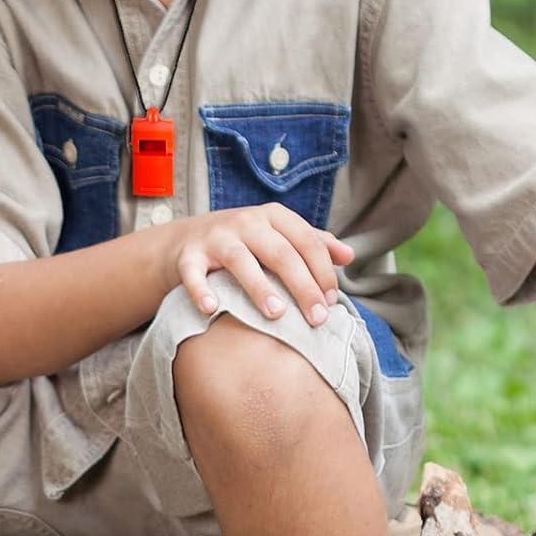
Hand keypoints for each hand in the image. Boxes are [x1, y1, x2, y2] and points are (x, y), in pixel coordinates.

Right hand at [169, 203, 354, 327]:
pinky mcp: (188, 256)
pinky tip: (212, 309)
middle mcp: (246, 222)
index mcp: (273, 216)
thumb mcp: (279, 235)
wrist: (186, 239)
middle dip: (302, 286)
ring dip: (259, 287)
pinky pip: (193, 273)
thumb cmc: (244, 241)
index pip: (306, 241)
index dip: (322, 271)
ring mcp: (215, 238)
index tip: (332, 301)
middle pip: (280, 253)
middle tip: (316, 318)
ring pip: (240, 260)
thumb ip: (314, 244)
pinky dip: (201, 290)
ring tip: (276, 314)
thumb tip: (349, 256)